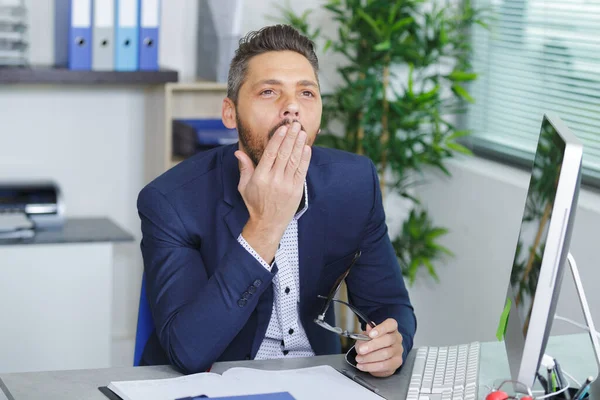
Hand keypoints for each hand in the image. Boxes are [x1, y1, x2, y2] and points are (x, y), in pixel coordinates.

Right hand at [235, 121, 310, 262]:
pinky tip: (306, 148)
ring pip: (294, 160)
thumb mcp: (244, 186)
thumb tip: (238, 152)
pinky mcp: (296, 189)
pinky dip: (305, 159)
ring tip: (302, 132)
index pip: (270, 153)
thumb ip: (244, 168)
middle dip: (291, 137)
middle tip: (295, 124)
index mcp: (260, 177)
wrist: (268, 223)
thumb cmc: (255, 203)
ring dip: (299, 144)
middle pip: (284, 154)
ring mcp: (286, 185)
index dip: (278, 139)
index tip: (283, 128)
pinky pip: (301, 171)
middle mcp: (274, 179)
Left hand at [354, 318, 403, 376]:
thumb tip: (369, 327)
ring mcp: (398, 350)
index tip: (370, 334)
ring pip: (386, 354)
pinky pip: (385, 365)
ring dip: (369, 357)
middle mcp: (397, 338)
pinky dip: (371, 366)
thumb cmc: (373, 343)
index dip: (381, 328)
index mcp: (391, 328)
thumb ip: (367, 333)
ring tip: (359, 359)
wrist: (378, 355)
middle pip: (388, 340)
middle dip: (372, 345)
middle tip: (361, 350)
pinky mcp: (397, 362)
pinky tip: (363, 365)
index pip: (390, 324)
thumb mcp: (366, 336)